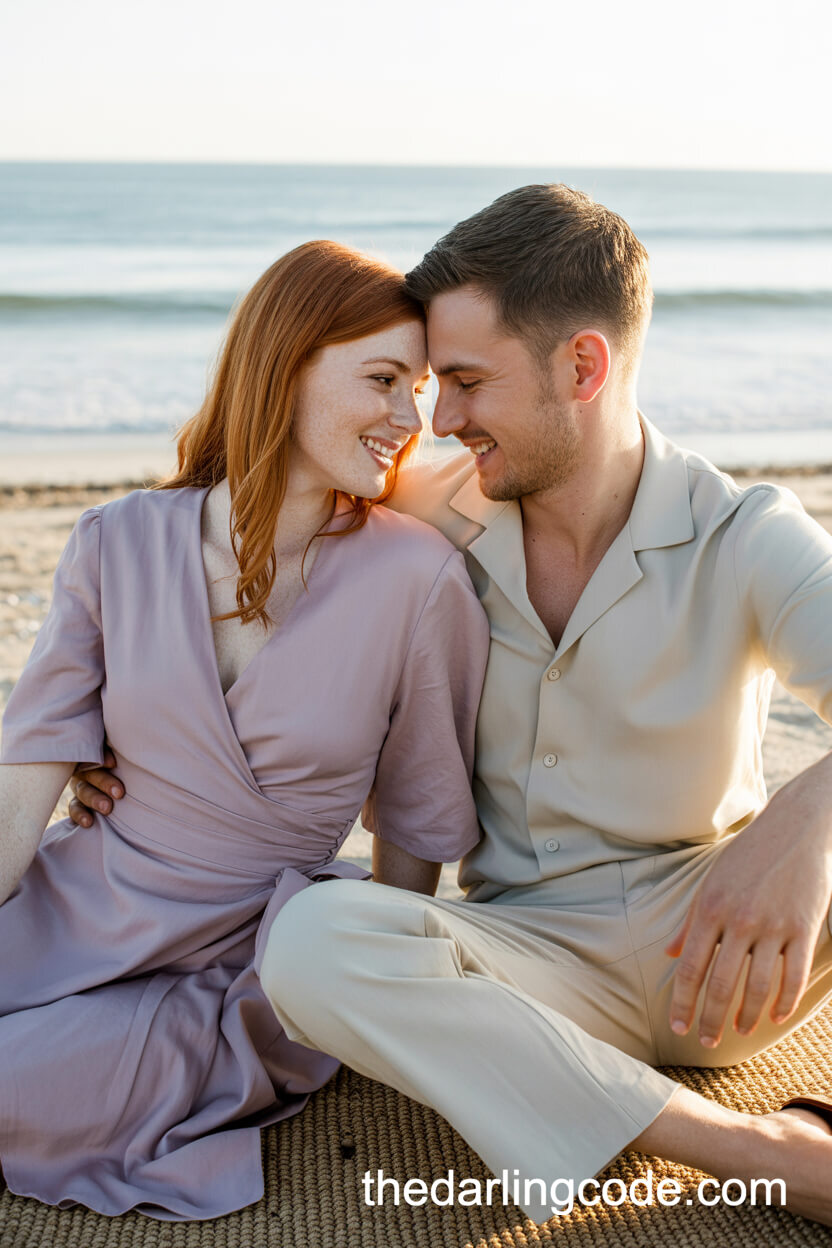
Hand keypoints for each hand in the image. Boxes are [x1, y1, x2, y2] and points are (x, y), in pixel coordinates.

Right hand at [68, 747, 123, 826]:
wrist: (124, 783)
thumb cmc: (127, 762)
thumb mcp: (122, 751)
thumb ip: (119, 745)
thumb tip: (137, 733)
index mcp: (95, 752)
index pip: (95, 751)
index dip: (102, 756)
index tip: (113, 763)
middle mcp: (85, 768)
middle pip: (91, 773)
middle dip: (104, 782)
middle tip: (119, 792)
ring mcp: (80, 785)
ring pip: (83, 791)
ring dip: (94, 799)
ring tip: (107, 808)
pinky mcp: (78, 802)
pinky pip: (75, 808)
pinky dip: (80, 815)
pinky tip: (88, 822)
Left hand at [666, 757, 831, 1048]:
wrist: (795, 827)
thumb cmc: (748, 855)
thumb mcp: (711, 882)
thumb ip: (691, 922)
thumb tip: (668, 955)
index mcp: (710, 909)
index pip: (691, 967)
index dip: (683, 1001)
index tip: (678, 1025)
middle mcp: (739, 920)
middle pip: (721, 984)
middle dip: (711, 1019)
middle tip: (706, 1041)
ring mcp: (773, 926)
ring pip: (758, 987)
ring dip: (746, 1016)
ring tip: (738, 1030)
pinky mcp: (803, 928)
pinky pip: (794, 976)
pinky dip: (783, 1002)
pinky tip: (773, 1017)